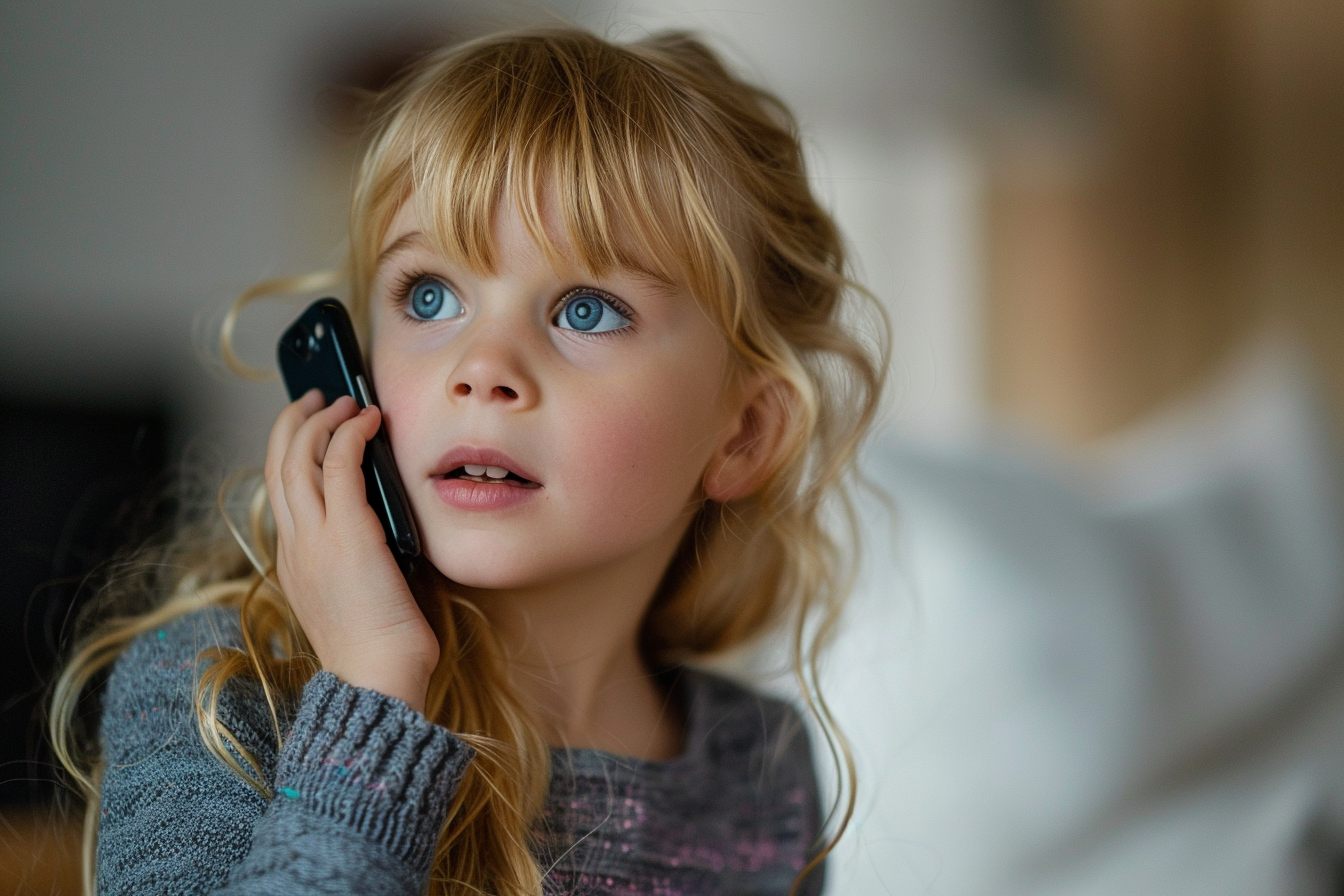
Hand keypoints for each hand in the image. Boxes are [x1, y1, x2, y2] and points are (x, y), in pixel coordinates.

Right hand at [264, 390, 438, 712]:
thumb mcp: (357, 597)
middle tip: (315, 399)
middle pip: (277, 464)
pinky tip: (369, 419)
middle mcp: (295, 545)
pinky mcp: (347, 532)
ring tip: (342, 400)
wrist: (376, 681)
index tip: (307, 432)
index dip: (287, 453)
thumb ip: (357, 561)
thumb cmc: (379, 651)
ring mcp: (315, 538)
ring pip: (298, 456)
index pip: (279, 492)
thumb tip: (383, 531)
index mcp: (294, 562)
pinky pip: (339, 464)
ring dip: (319, 420)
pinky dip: (351, 433)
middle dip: (292, 423)